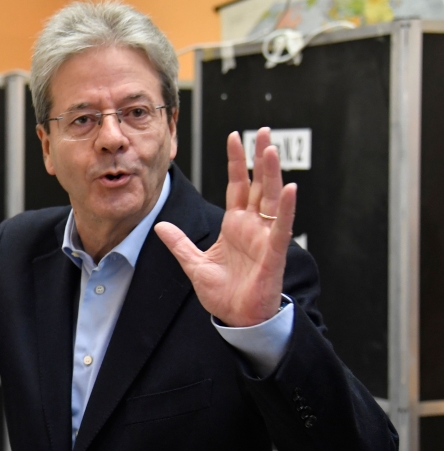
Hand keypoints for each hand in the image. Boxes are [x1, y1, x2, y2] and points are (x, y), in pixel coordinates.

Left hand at [154, 128, 295, 326]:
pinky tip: (289, 188)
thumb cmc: (224, 293)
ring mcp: (265, 237)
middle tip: (264, 130)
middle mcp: (253, 226)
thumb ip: (179, 243)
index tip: (235, 137)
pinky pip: (281, 227)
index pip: (237, 185)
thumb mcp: (194, 264)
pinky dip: (286, 208)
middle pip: (258, 184)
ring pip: (272, 199)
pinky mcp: (273, 254)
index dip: (236, 162)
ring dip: (273, 174)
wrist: (237, 319)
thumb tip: (160, 225)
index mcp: (235, 225)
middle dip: (260, 158)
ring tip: (271, 149)